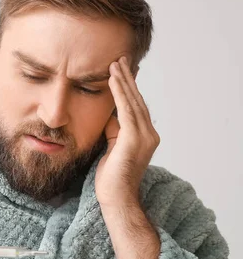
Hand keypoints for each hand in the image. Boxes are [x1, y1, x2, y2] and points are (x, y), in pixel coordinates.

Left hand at [95, 56, 160, 207]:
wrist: (117, 198)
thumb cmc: (111, 178)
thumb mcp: (111, 147)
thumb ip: (113, 130)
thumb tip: (109, 114)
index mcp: (144, 136)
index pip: (136, 106)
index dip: (129, 88)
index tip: (122, 71)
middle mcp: (149, 134)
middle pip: (137, 100)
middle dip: (128, 78)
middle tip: (121, 59)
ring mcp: (144, 137)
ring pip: (132, 102)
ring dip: (123, 81)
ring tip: (115, 64)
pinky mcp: (133, 139)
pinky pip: (126, 110)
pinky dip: (119, 94)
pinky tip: (113, 80)